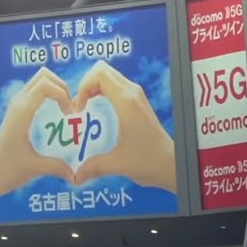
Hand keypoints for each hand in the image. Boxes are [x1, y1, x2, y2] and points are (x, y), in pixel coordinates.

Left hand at [0, 67, 75, 200]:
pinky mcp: (19, 111)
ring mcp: (18, 106)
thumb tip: (78, 175)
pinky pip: (38, 91)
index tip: (71, 114)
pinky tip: (59, 112)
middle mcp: (18, 104)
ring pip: (41, 81)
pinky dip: (52, 95)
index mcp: (21, 113)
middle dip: (63, 87)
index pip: (45, 85)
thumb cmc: (8, 170)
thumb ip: (58, 168)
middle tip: (71, 108)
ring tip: (67, 108)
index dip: (64, 94)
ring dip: (58, 89)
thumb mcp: (35, 168)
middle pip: (44, 76)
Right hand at [72, 60, 176, 191]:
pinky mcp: (138, 103)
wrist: (172, 164)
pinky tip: (98, 111)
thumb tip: (74, 176)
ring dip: (93, 88)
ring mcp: (137, 97)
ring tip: (85, 108)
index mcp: (127, 102)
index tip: (78, 109)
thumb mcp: (117, 164)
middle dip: (85, 85)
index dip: (82, 87)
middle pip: (102, 70)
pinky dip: (102, 92)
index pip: (98, 74)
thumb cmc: (150, 161)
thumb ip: (93, 167)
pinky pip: (115, 86)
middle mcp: (133, 94)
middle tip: (79, 107)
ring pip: (108, 77)